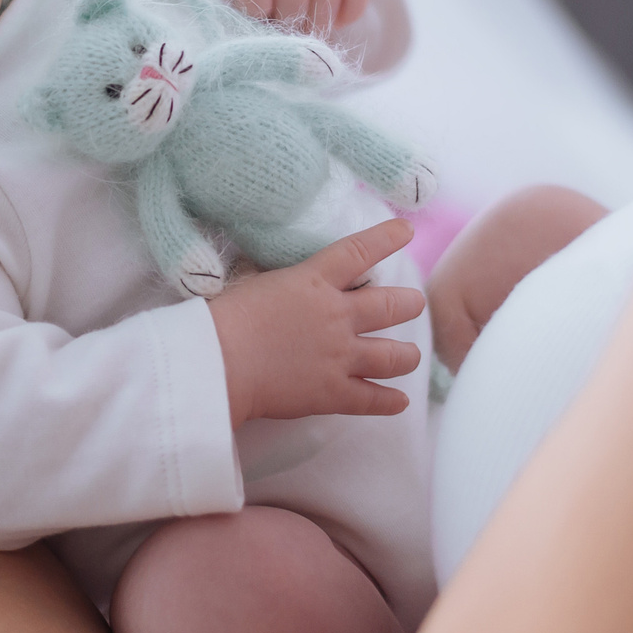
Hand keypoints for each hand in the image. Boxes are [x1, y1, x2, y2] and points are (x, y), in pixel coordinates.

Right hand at [208, 219, 425, 426]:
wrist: (219, 361)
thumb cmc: (226, 318)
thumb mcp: (260, 283)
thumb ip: (287, 283)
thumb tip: (293, 282)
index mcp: (314, 282)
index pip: (359, 252)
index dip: (387, 238)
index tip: (406, 231)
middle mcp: (337, 316)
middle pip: (391, 306)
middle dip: (408, 303)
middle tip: (413, 303)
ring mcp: (340, 356)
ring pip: (394, 355)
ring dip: (407, 354)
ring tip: (410, 354)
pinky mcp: (333, 393)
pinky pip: (373, 398)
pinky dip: (390, 401)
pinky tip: (399, 401)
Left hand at [219, 0, 372, 38]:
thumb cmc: (254, 4)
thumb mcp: (242, 13)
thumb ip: (250, 27)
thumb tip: (278, 51)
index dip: (255, 7)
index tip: (259, 21)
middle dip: (293, 22)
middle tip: (289, 36)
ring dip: (322, 22)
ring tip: (310, 31)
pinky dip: (351, 10)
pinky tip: (338, 20)